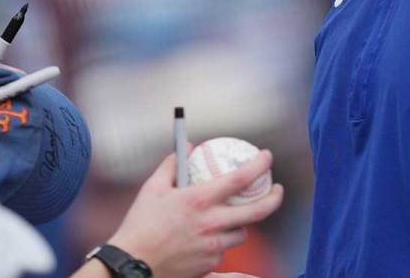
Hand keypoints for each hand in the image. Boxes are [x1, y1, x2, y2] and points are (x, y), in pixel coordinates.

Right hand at [106, 150, 283, 277]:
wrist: (133, 263)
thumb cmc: (141, 225)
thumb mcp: (153, 188)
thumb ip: (172, 165)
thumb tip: (186, 147)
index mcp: (200, 200)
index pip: (241, 178)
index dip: (260, 165)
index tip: (267, 157)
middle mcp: (212, 223)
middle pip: (258, 210)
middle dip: (274, 197)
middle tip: (276, 189)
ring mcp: (214, 245)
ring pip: (242, 232)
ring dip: (240, 223)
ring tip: (232, 216)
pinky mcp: (211, 263)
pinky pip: (224, 249)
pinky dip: (220, 241)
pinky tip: (207, 237)